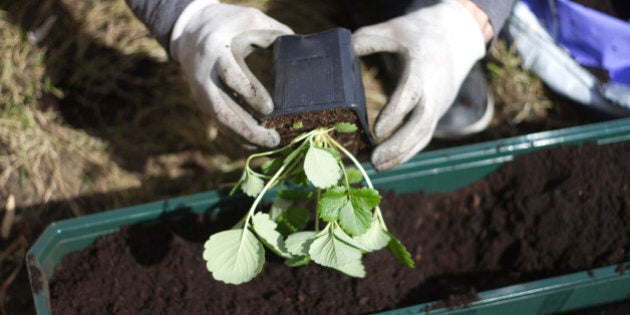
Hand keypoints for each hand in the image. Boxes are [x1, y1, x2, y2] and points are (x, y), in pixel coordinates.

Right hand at [170, 0, 292, 146]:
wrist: (190, 31)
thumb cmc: (228, 25)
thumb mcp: (249, 19)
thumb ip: (274, 33)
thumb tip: (300, 50)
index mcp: (216, 50)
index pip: (231, 75)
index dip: (250, 92)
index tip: (270, 108)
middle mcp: (205, 75)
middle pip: (222, 109)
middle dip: (247, 128)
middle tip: (274, 139)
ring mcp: (202, 92)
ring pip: (221, 122)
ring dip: (245, 137)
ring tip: (270, 145)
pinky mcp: (204, 102)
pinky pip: (221, 123)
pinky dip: (239, 135)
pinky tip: (257, 144)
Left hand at [352, 0, 486, 170]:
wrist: (456, 37)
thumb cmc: (418, 33)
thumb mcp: (393, 29)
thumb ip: (366, 40)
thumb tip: (342, 54)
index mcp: (422, 68)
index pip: (411, 94)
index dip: (395, 113)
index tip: (376, 131)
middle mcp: (434, 91)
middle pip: (421, 123)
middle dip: (398, 144)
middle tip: (374, 159)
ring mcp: (438, 105)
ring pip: (424, 135)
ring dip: (401, 154)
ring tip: (376, 167)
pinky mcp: (436, 113)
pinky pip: (424, 137)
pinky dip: (407, 152)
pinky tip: (387, 163)